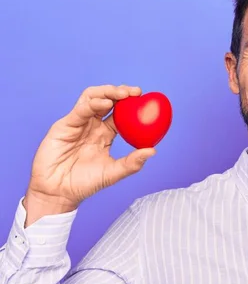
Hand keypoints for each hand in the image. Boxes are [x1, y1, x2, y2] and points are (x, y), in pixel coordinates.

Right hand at [23, 85, 155, 223]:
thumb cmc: (84, 184)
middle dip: (121, 92)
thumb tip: (153, 151)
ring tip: (122, 94)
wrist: (59, 192)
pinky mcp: (65, 125)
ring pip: (92, 98)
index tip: (146, 101)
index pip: (121, 114)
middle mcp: (93, 125)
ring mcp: (79, 123)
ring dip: (108, 92)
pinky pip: (80, 110)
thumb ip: (132, 163)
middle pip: (107, 100)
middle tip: (136, 92)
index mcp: (106, 134)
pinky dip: (93, 103)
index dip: (133, 105)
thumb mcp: (113, 173)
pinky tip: (106, 103)